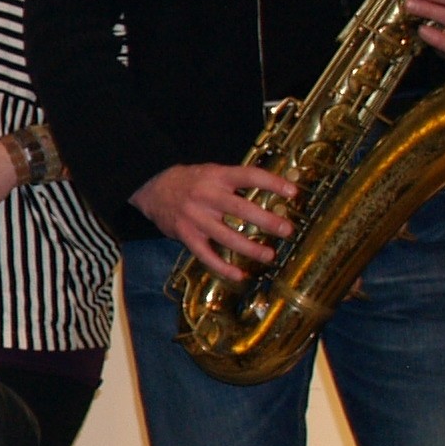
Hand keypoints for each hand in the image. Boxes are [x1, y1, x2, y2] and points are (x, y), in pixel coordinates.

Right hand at [131, 162, 295, 279]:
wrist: (151, 188)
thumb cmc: (189, 181)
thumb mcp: (211, 171)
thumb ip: (235, 181)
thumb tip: (270, 189)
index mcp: (217, 176)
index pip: (250, 176)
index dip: (273, 183)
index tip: (293, 192)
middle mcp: (207, 196)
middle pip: (241, 209)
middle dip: (267, 221)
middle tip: (287, 229)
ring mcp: (196, 218)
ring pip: (227, 236)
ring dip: (250, 248)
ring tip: (270, 255)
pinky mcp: (186, 235)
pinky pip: (206, 255)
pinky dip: (223, 267)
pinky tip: (239, 274)